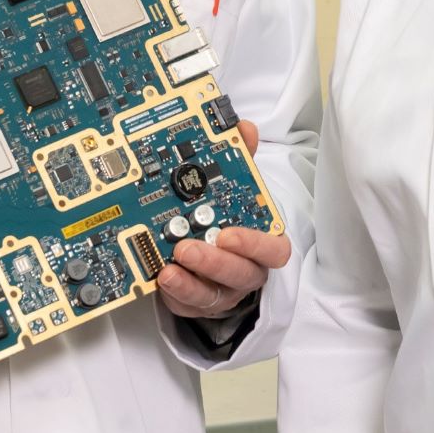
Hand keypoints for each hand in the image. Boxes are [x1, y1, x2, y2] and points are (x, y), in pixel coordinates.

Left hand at [157, 121, 287, 320]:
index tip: (229, 232)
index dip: (255, 244)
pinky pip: (187, 305)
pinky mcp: (197, 302)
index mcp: (261, 244)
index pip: (274, 250)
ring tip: (168, 266)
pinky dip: (174, 293)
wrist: (215, 255)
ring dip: (190, 280)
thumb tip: (243, 127)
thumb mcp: (236, 187)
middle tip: (187, 247)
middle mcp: (246, 271)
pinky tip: (160, 277)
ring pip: (212, 294)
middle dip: (214, 262)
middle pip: (241, 275)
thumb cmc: (230, 221)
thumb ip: (241, 159)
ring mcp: (222, 290)